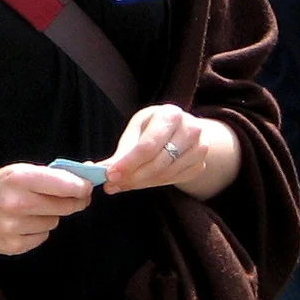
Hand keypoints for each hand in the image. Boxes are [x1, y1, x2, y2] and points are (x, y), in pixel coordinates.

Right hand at [0, 166, 94, 254]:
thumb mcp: (14, 172)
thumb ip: (48, 176)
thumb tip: (85, 180)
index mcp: (17, 178)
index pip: (65, 184)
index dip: (82, 186)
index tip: (88, 186)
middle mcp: (15, 203)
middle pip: (65, 206)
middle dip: (73, 201)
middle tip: (74, 197)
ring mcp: (13, 228)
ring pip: (54, 222)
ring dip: (50, 216)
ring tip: (30, 209)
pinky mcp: (13, 246)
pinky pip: (42, 237)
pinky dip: (38, 230)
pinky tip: (21, 223)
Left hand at [101, 105, 215, 193]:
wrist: (182, 129)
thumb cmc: (153, 128)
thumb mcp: (136, 131)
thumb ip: (120, 153)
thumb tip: (99, 171)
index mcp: (170, 114)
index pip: (148, 145)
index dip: (128, 163)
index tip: (110, 175)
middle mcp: (190, 129)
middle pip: (158, 163)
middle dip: (132, 177)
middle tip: (112, 185)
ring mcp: (199, 148)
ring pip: (166, 175)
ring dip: (140, 183)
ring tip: (123, 184)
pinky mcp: (200, 164)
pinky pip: (174, 180)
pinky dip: (154, 184)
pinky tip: (141, 181)